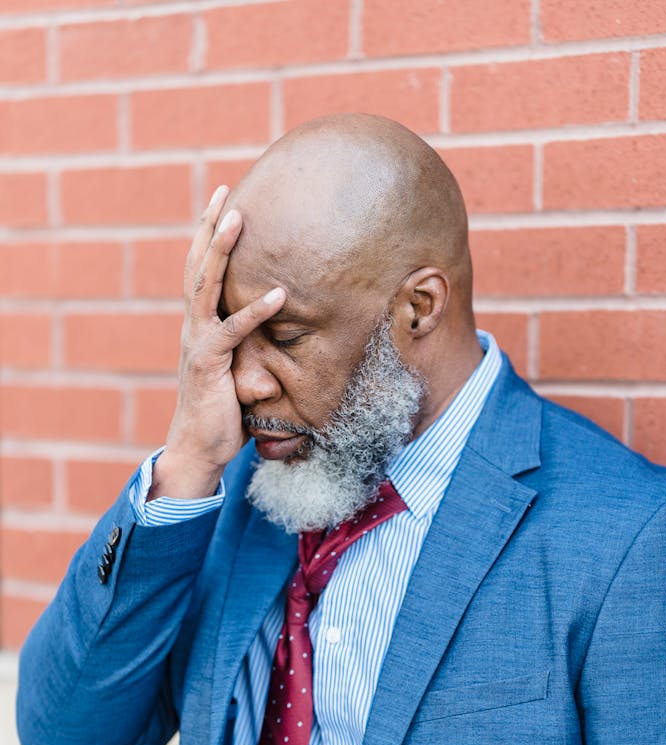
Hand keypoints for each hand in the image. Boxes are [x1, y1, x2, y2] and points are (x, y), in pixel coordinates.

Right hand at [148, 185, 285, 500]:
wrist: (200, 448)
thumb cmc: (224, 411)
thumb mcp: (241, 368)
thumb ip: (254, 344)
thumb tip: (288, 330)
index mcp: (199, 325)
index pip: (200, 271)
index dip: (208, 236)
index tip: (222, 202)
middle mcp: (193, 327)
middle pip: (197, 265)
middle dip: (209, 227)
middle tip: (223, 191)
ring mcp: (198, 342)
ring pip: (206, 286)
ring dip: (223, 250)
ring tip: (239, 219)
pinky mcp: (209, 364)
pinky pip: (233, 331)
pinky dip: (257, 312)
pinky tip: (280, 293)